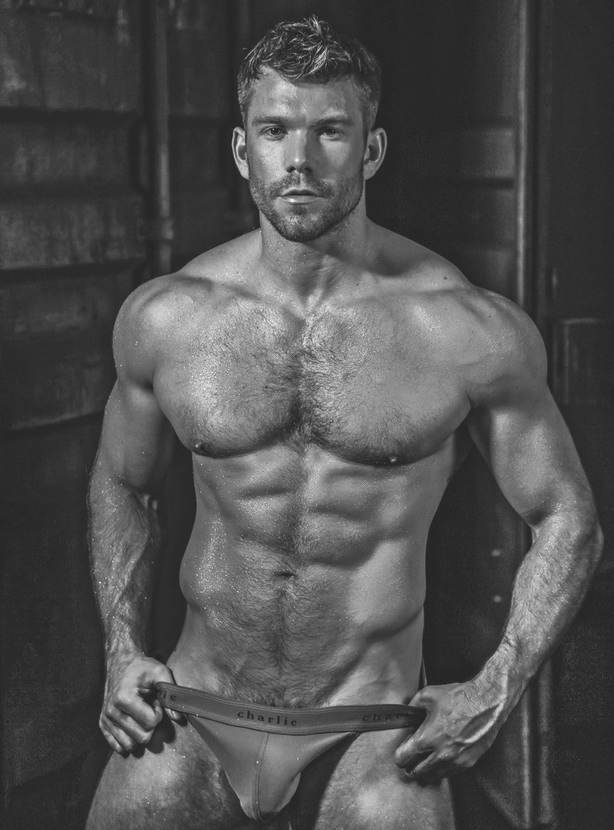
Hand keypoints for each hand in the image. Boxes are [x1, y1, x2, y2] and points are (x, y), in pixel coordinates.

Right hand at [99, 650, 182, 752]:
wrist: (121, 662)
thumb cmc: (141, 667)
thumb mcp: (160, 673)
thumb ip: (171, 694)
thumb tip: (179, 718)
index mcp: (124, 698)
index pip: (150, 722)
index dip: (159, 712)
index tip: (156, 701)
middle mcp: (111, 711)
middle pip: (141, 737)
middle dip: (151, 724)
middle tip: (149, 707)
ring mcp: (105, 719)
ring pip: (130, 745)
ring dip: (140, 732)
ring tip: (140, 714)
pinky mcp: (102, 724)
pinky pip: (117, 746)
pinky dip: (128, 739)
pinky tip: (132, 724)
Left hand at [394, 678, 510, 783]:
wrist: (487, 703)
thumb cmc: (459, 697)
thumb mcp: (427, 695)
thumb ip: (412, 708)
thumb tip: (406, 717)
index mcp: (428, 738)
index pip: (404, 758)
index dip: (399, 755)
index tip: (401, 752)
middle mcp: (441, 754)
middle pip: (416, 772)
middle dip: (410, 765)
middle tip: (409, 759)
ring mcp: (456, 761)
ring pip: (432, 776)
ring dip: (425, 770)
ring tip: (423, 760)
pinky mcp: (468, 763)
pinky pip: (448, 773)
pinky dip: (440, 769)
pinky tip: (439, 759)